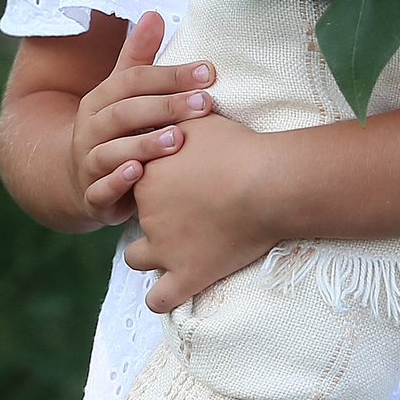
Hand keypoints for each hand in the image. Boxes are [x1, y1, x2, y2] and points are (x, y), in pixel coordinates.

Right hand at [71, 11, 215, 225]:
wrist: (77, 180)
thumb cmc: (115, 129)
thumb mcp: (121, 93)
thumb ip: (138, 57)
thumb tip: (154, 13)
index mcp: (100, 99)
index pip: (133, 80)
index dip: (170, 75)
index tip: (208, 73)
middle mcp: (90, 128)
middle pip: (125, 112)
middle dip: (166, 106)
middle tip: (203, 104)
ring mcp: (89, 162)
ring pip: (113, 151)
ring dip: (145, 144)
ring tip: (178, 140)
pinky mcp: (93, 196)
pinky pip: (101, 189)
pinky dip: (118, 183)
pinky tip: (139, 174)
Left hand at [121, 111, 283, 312]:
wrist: (268, 183)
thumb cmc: (238, 147)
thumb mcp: (201, 119)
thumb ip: (178, 113)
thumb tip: (174, 100)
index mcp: (146, 175)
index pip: (132, 181)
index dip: (150, 182)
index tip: (174, 181)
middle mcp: (147, 213)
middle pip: (135, 217)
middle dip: (152, 215)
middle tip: (183, 209)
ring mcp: (164, 248)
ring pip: (135, 258)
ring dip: (148, 255)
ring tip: (170, 249)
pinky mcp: (186, 275)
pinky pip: (159, 299)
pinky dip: (162, 297)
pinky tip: (172, 290)